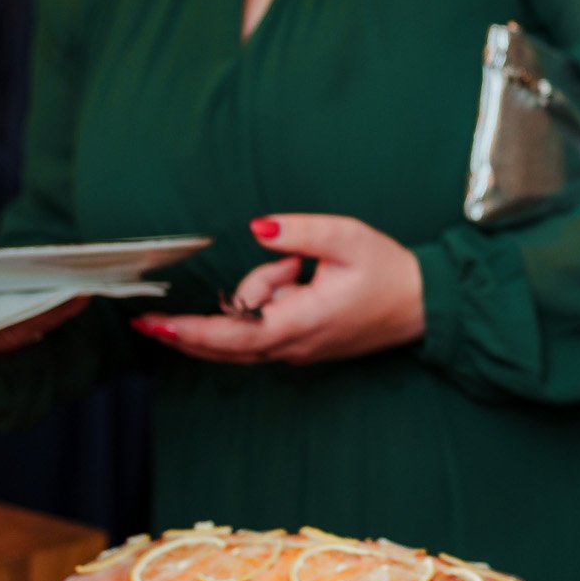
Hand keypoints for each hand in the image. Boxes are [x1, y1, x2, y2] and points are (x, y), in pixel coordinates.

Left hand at [130, 214, 422, 366]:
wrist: (424, 305)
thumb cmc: (389, 272)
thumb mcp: (347, 238)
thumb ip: (299, 233)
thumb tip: (258, 229)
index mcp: (302, 321)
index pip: (234, 335)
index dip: (192, 332)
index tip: (156, 326)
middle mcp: (294, 346)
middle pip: (226, 342)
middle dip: (200, 322)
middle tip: (180, 305)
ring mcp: (297, 351)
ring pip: (246, 330)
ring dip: (254, 296)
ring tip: (302, 267)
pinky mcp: (301, 347)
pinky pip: (263, 329)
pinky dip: (265, 304)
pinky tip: (298, 280)